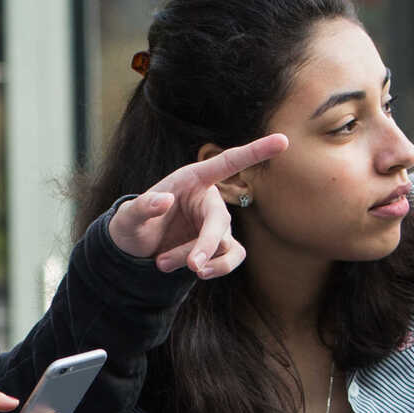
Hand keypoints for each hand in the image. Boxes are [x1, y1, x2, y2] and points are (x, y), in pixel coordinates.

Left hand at [106, 132, 288, 277]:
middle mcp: (209, 199)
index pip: (229, 162)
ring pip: (221, 246)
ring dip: (197, 260)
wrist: (135, 250)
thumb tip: (164, 200)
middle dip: (205, 245)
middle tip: (192, 266)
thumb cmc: (133, 225)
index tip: (283, 140)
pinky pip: (230, 258)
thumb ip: (144, 207)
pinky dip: (213, 269)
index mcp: (193, 179)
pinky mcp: (219, 247)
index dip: (256, 152)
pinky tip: (187, 271)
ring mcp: (216, 224)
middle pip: (220, 221)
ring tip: (162, 264)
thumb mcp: (129, 217)